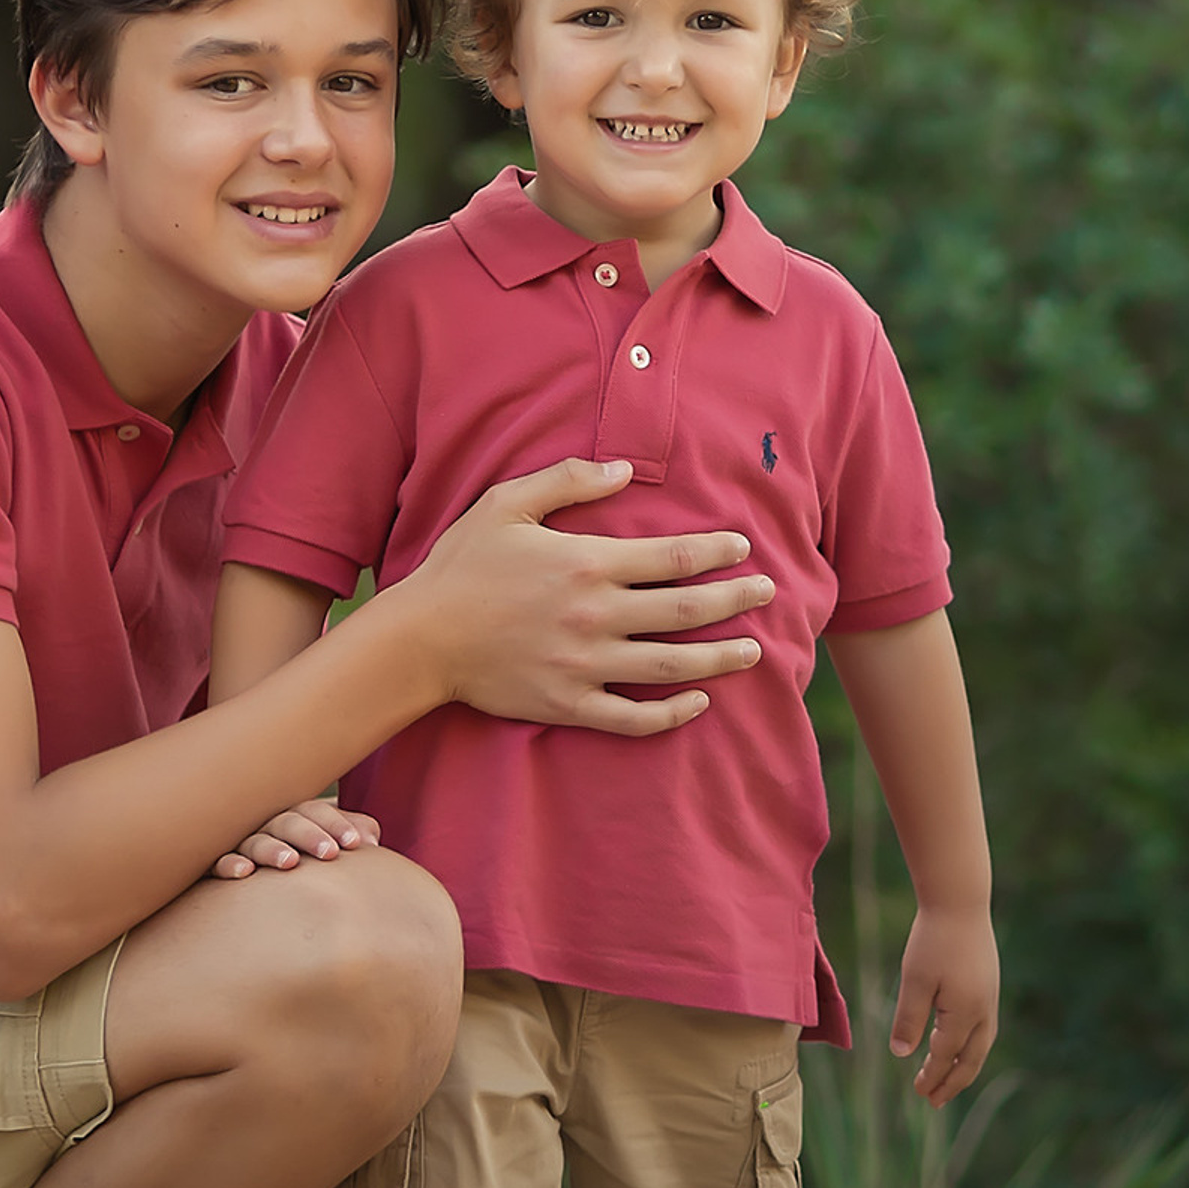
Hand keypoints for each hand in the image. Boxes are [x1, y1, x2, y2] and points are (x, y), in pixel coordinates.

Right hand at [209, 797, 380, 880]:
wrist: (240, 879)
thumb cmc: (292, 854)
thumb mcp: (321, 843)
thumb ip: (347, 834)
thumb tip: (372, 839)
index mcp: (294, 816)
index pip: (315, 811)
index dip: (336, 823)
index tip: (357, 844)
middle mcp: (266, 824)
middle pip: (288, 821)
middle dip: (310, 835)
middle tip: (331, 854)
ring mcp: (239, 842)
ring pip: (255, 840)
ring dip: (272, 849)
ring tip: (291, 862)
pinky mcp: (214, 863)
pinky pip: (218, 861)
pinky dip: (230, 864)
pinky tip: (244, 873)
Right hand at [395, 458, 773, 736]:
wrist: (420, 639)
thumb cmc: (463, 565)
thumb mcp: (508, 503)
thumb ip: (569, 480)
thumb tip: (624, 470)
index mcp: (587, 563)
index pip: (672, 556)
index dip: (714, 551)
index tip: (742, 546)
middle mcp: (595, 616)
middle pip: (685, 611)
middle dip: (734, 600)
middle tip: (768, 592)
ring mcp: (585, 666)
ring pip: (672, 666)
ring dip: (720, 658)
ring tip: (755, 651)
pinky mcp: (569, 706)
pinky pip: (634, 717)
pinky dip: (672, 714)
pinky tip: (698, 703)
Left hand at [890, 904, 999, 1106]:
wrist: (961, 900)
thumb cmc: (934, 939)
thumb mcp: (915, 979)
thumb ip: (909, 1019)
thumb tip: (902, 1055)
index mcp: (965, 1014)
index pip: (945, 1056)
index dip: (931, 1077)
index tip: (917, 1092)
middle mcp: (984, 1011)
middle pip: (970, 1060)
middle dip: (952, 1083)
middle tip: (934, 1102)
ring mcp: (990, 998)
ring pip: (981, 1046)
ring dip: (963, 1067)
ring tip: (949, 1080)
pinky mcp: (989, 984)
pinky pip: (984, 1028)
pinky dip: (971, 1045)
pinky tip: (958, 1043)